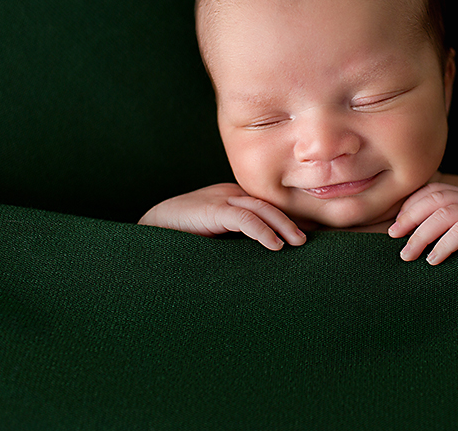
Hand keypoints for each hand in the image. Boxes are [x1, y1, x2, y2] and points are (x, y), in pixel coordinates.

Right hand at [138, 183, 306, 249]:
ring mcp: (220, 199)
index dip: (289, 220)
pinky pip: (243, 217)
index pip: (268, 207)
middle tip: (309, 240)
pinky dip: (262, 231)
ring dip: (283, 226)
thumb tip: (268, 262)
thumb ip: (238, 242)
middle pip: (269, 204)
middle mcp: (229, 195)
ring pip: (261, 208)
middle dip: (292, 221)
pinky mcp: (211, 210)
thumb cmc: (181, 241)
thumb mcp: (217, 239)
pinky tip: (274, 246)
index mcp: (232, 200)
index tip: (311, 236)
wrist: (146, 234)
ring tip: (298, 243)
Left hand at [388, 182, 457, 264]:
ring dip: (422, 234)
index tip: (395, 226)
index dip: (411, 205)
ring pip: (445, 213)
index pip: (433, 191)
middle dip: (410, 217)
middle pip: (435, 198)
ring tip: (408, 255)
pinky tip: (433, 260)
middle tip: (394, 237)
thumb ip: (445, 232)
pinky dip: (444, 245)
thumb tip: (409, 243)